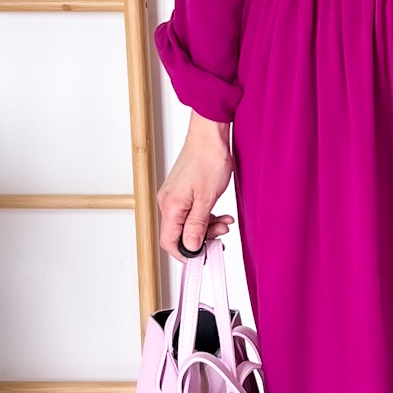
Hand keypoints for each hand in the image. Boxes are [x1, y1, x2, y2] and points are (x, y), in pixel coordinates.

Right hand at [157, 113, 235, 261]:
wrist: (210, 135)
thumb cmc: (208, 159)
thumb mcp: (206, 198)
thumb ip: (196, 226)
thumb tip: (190, 247)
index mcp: (170, 205)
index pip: (170, 241)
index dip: (186, 253)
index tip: (204, 256)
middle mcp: (167, 202)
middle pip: (179, 234)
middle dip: (202, 238)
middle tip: (221, 234)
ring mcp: (174, 196)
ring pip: (187, 223)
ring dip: (207, 227)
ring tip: (225, 222)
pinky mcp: (182, 192)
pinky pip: (191, 212)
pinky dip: (206, 216)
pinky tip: (220, 213)